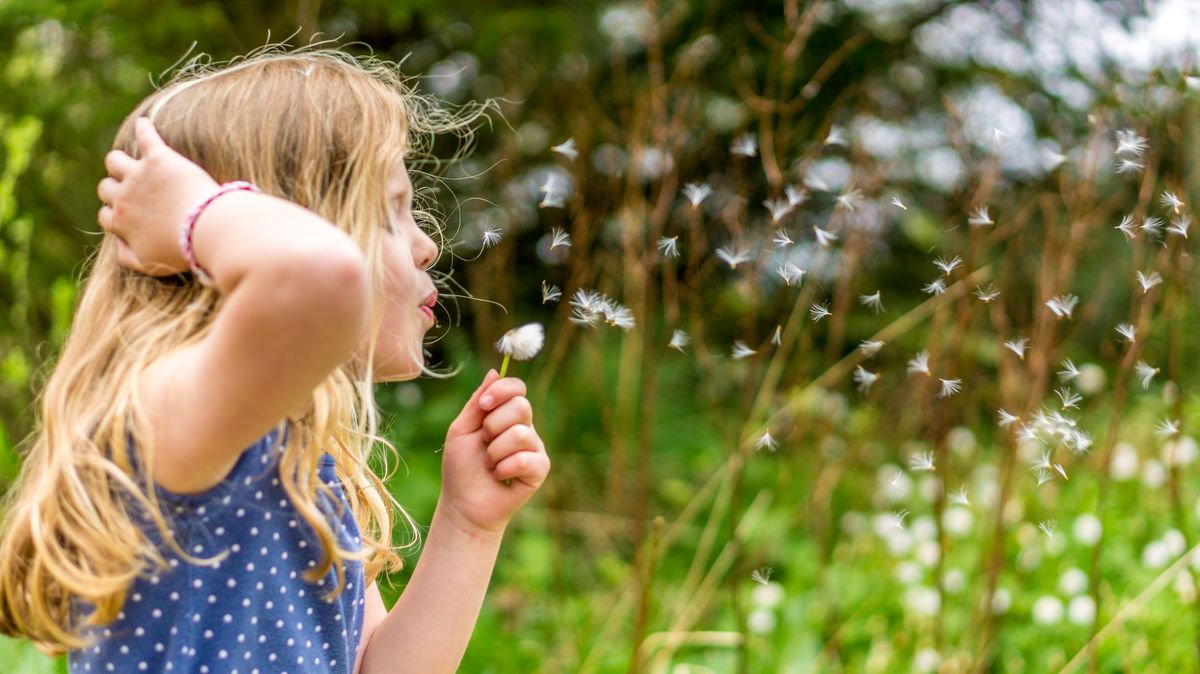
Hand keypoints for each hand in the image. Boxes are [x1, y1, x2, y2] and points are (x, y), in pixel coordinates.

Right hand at [96, 117, 219, 274]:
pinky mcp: (159, 158)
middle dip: (115, 188)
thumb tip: (116, 245)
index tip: (129, 214)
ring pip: (115, 160)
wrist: (205, 230)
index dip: (116, 214)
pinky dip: (144, 129)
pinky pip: (145, 136)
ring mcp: (139, 175)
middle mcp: (123, 196)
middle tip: (131, 188)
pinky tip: (145, 124)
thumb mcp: (150, 265)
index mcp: (121, 222)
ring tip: (133, 161)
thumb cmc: (182, 250)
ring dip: (120, 161)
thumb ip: (127, 257)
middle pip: (106, 187)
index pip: (106, 215)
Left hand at [438, 370, 550, 535]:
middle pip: (521, 406)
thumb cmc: (461, 468)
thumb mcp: (461, 429)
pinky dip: (505, 468)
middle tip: (483, 443)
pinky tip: (500, 477)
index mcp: (505, 414)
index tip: (483, 404)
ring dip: (495, 452)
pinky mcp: (540, 468)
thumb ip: (476, 402)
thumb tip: (495, 371)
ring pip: (521, 433)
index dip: (502, 391)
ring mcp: (534, 447)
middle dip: (492, 426)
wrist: (463, 504)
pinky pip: (526, 458)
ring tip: (489, 464)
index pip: (517, 388)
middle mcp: (524, 427)